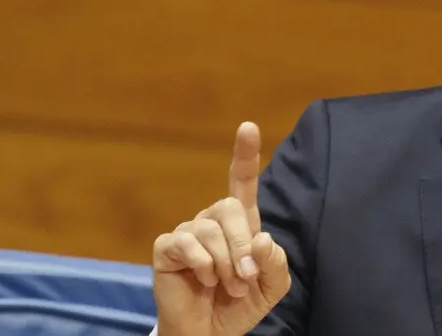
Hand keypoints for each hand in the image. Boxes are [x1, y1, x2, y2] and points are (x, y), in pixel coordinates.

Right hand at [152, 122, 291, 335]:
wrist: (211, 333)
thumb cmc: (240, 304)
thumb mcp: (273, 285)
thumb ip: (275, 261)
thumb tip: (260, 238)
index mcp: (241, 223)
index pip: (242, 181)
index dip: (245, 154)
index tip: (248, 126)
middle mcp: (213, 221)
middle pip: (230, 207)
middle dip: (243, 244)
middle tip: (246, 278)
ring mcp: (187, 232)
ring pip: (210, 230)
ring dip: (226, 264)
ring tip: (227, 286)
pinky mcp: (166, 248)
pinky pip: (185, 243)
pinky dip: (203, 265)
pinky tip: (205, 280)